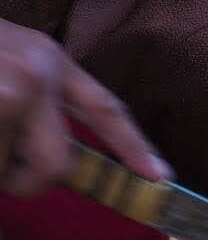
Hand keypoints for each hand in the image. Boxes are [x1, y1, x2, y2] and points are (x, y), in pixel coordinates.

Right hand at [0, 19, 170, 195]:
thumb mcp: (7, 58)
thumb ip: (37, 103)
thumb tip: (57, 163)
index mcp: (47, 58)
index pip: (104, 108)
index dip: (134, 147)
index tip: (160, 178)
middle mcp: (33, 75)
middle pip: (55, 166)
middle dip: (26, 182)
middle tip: (1, 171)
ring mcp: (4, 94)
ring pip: (5, 172)